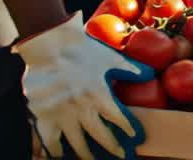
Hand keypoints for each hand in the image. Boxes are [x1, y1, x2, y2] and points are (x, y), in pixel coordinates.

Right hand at [13, 12, 150, 158]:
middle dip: (113, 149)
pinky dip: (53, 150)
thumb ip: (130, 69)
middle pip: (100, 136)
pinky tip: (59, 155)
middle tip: (121, 156)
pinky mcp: (42, 115)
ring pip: (75, 143)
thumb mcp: (110, 57)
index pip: (119, 119)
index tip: (136, 139)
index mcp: (100, 94)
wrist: (49, 44)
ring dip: (86, 154)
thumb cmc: (82, 49)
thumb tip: (150, 73)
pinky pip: (48, 140)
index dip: (129, 130)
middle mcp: (81, 108)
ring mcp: (61, 114)